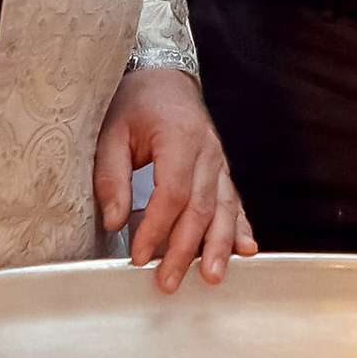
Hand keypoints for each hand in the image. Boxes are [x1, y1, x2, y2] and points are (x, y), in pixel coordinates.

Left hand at [92, 66, 254, 294]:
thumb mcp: (112, 132)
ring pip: (223, 209)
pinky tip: (245, 250)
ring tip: (210, 276)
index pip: (172, 193)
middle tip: (168, 281)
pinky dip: (239, 228)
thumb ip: (112, 176)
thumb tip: (114, 221)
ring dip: (218, 246)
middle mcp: (206, 152)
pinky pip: (234, 202)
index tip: (139, 256)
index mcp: (179, 138)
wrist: (163, 76)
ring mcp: (218, 161)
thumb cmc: (136, 103)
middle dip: (186, 249)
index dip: (156, 228)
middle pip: (201, 208)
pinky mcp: (221, 171)